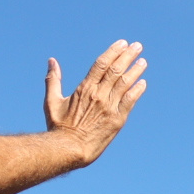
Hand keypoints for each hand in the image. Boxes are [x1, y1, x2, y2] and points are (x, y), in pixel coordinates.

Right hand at [46, 41, 147, 163]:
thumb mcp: (52, 101)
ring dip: (135, 70)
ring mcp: (109, 107)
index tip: (123, 43)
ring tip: (143, 61)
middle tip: (138, 46)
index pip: (102, 64)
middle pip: (116, 70)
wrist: (68, 149)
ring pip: (125, 83)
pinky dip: (137, 91)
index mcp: (84, 88)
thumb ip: (53, 80)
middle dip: (128, 56)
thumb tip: (51, 61)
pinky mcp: (117, 120)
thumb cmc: (58, 127)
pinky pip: (130, 101)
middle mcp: (98, 95)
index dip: (114, 52)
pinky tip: (143, 83)